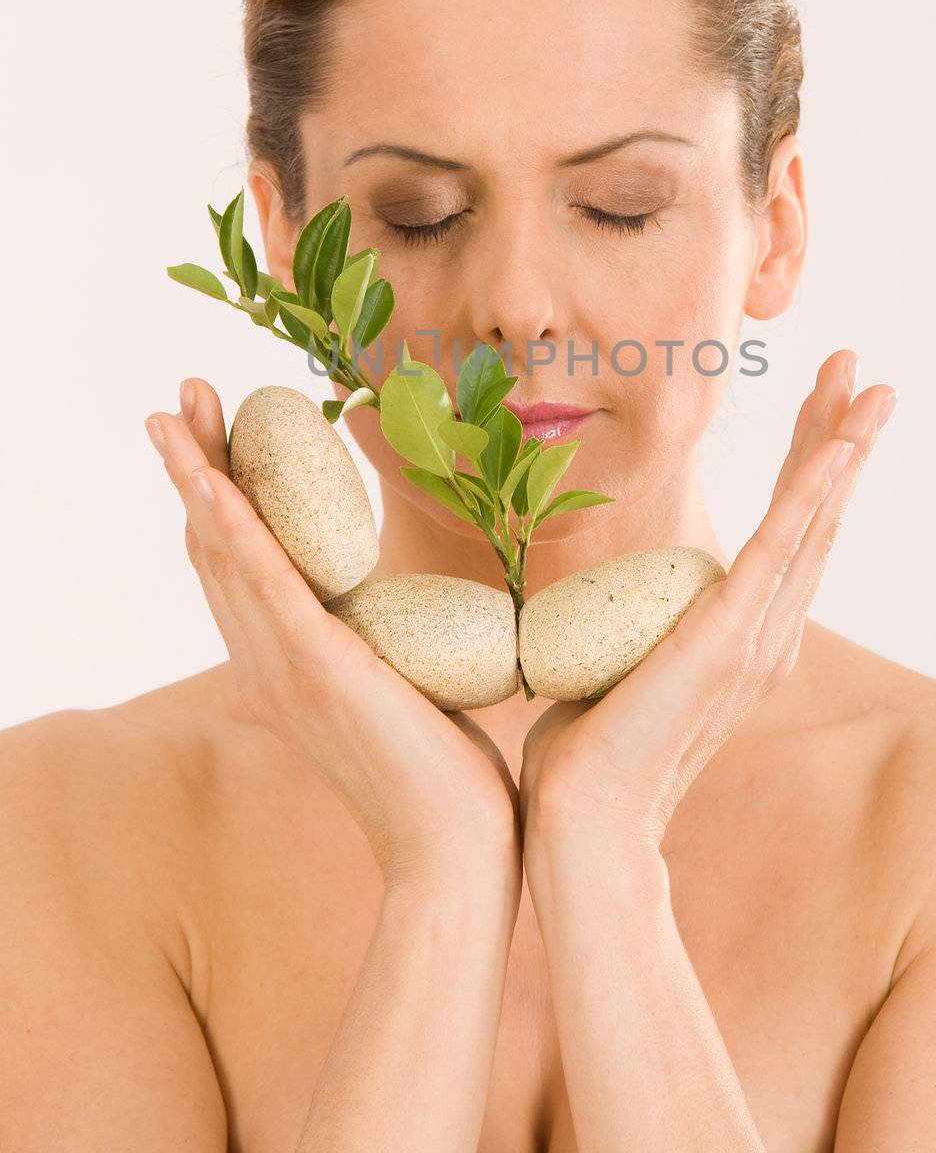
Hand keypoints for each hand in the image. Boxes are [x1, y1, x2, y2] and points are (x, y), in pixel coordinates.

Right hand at [144, 377, 520, 897]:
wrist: (454, 842)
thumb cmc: (438, 765)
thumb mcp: (395, 678)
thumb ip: (379, 637)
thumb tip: (404, 604)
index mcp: (283, 659)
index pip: (235, 559)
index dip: (215, 492)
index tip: (213, 427)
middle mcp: (267, 659)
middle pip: (213, 545)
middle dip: (194, 464)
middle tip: (183, 396)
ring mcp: (284, 665)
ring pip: (223, 553)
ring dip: (197, 477)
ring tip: (176, 415)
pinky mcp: (315, 669)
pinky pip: (263, 586)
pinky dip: (233, 530)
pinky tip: (212, 484)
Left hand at [518, 350, 895, 862]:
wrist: (582, 819)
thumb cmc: (587, 745)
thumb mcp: (620, 658)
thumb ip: (636, 621)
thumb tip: (604, 598)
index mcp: (745, 635)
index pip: (788, 532)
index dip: (809, 464)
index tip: (823, 404)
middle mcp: (767, 636)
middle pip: (817, 516)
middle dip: (839, 436)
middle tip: (859, 368)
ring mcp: (756, 640)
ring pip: (814, 523)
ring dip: (842, 447)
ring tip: (868, 385)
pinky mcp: (730, 641)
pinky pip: (780, 552)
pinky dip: (812, 495)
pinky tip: (836, 448)